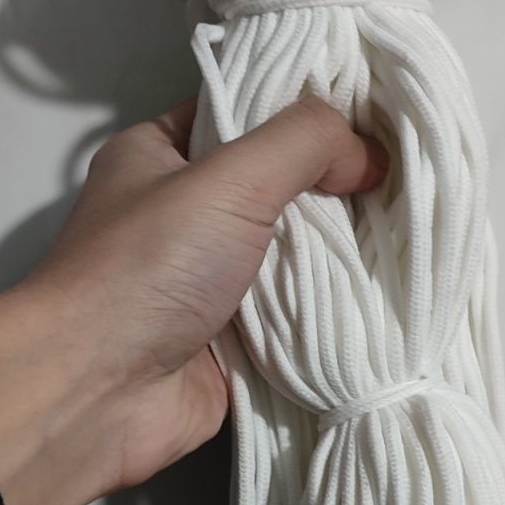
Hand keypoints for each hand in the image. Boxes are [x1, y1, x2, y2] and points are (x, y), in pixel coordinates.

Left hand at [0, 96, 387, 504]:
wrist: (98, 391)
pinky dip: (330, 316)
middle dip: (335, 192)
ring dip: (339, 258)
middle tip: (403, 184)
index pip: (244, 113)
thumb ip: (302, 146)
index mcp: (160, 155)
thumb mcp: (227, 178)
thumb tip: (369, 155)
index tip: (375, 118)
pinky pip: (293, 321)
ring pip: (291, 259)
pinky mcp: (230, 346)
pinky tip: (384, 300)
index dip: (305, 113)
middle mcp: (182, 217)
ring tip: (407, 240)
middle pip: (277, 189)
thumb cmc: (148, 268)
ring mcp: (207, 285)